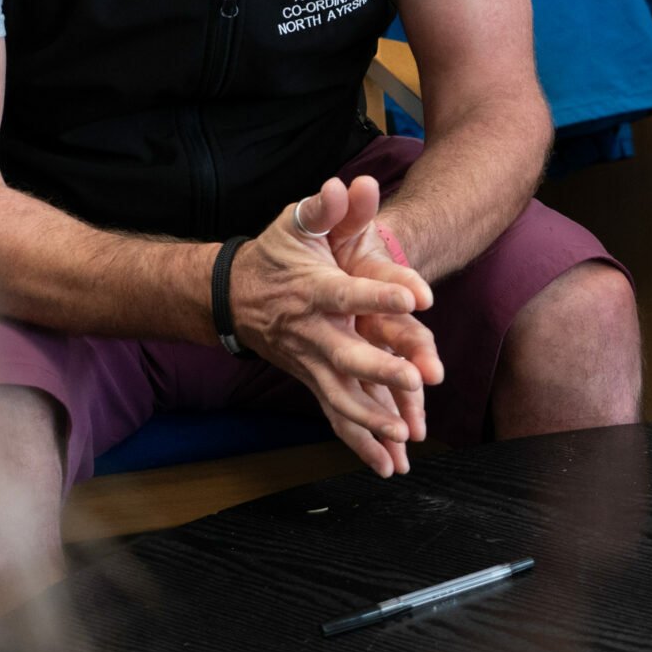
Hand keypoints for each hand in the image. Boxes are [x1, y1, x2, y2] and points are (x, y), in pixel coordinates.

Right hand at [231, 176, 442, 476]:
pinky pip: (337, 417)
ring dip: (372, 420)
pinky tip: (388, 467)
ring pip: (342, 397)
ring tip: (405, 436)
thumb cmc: (276, 255)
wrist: (232, 296)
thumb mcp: (296, 223)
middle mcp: (313, 333)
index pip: (348, 293)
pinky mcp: (312, 382)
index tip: (418, 298)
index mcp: (314, 291)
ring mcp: (310, 364)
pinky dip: (360, 443)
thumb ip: (326, 208)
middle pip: (347, 356)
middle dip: (381, 370)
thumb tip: (350, 184)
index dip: (381, 294)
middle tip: (416, 380)